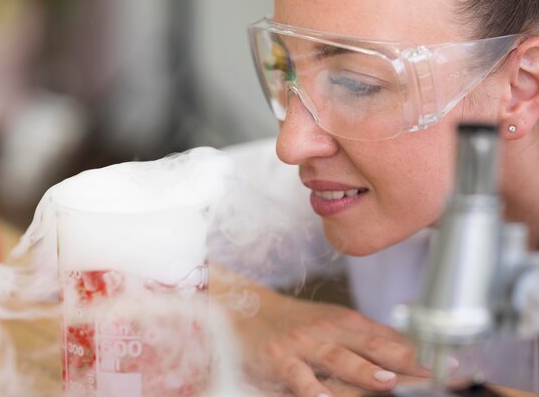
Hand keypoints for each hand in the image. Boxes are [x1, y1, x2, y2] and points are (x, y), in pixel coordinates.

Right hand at [228, 290, 430, 395]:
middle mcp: (330, 331)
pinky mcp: (281, 360)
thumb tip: (409, 350)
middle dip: (404, 359)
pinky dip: (311, 388)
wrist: (249, 312)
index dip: (421, 352)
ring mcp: (305, 345)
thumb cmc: (297, 323)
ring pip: (338, 359)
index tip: (451, 363)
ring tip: (386, 380)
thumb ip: (368, 338)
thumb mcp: (334, 324)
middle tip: (432, 372)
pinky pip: (298, 377)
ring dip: (363, 370)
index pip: (391, 339)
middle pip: (372, 346)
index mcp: (348, 323)